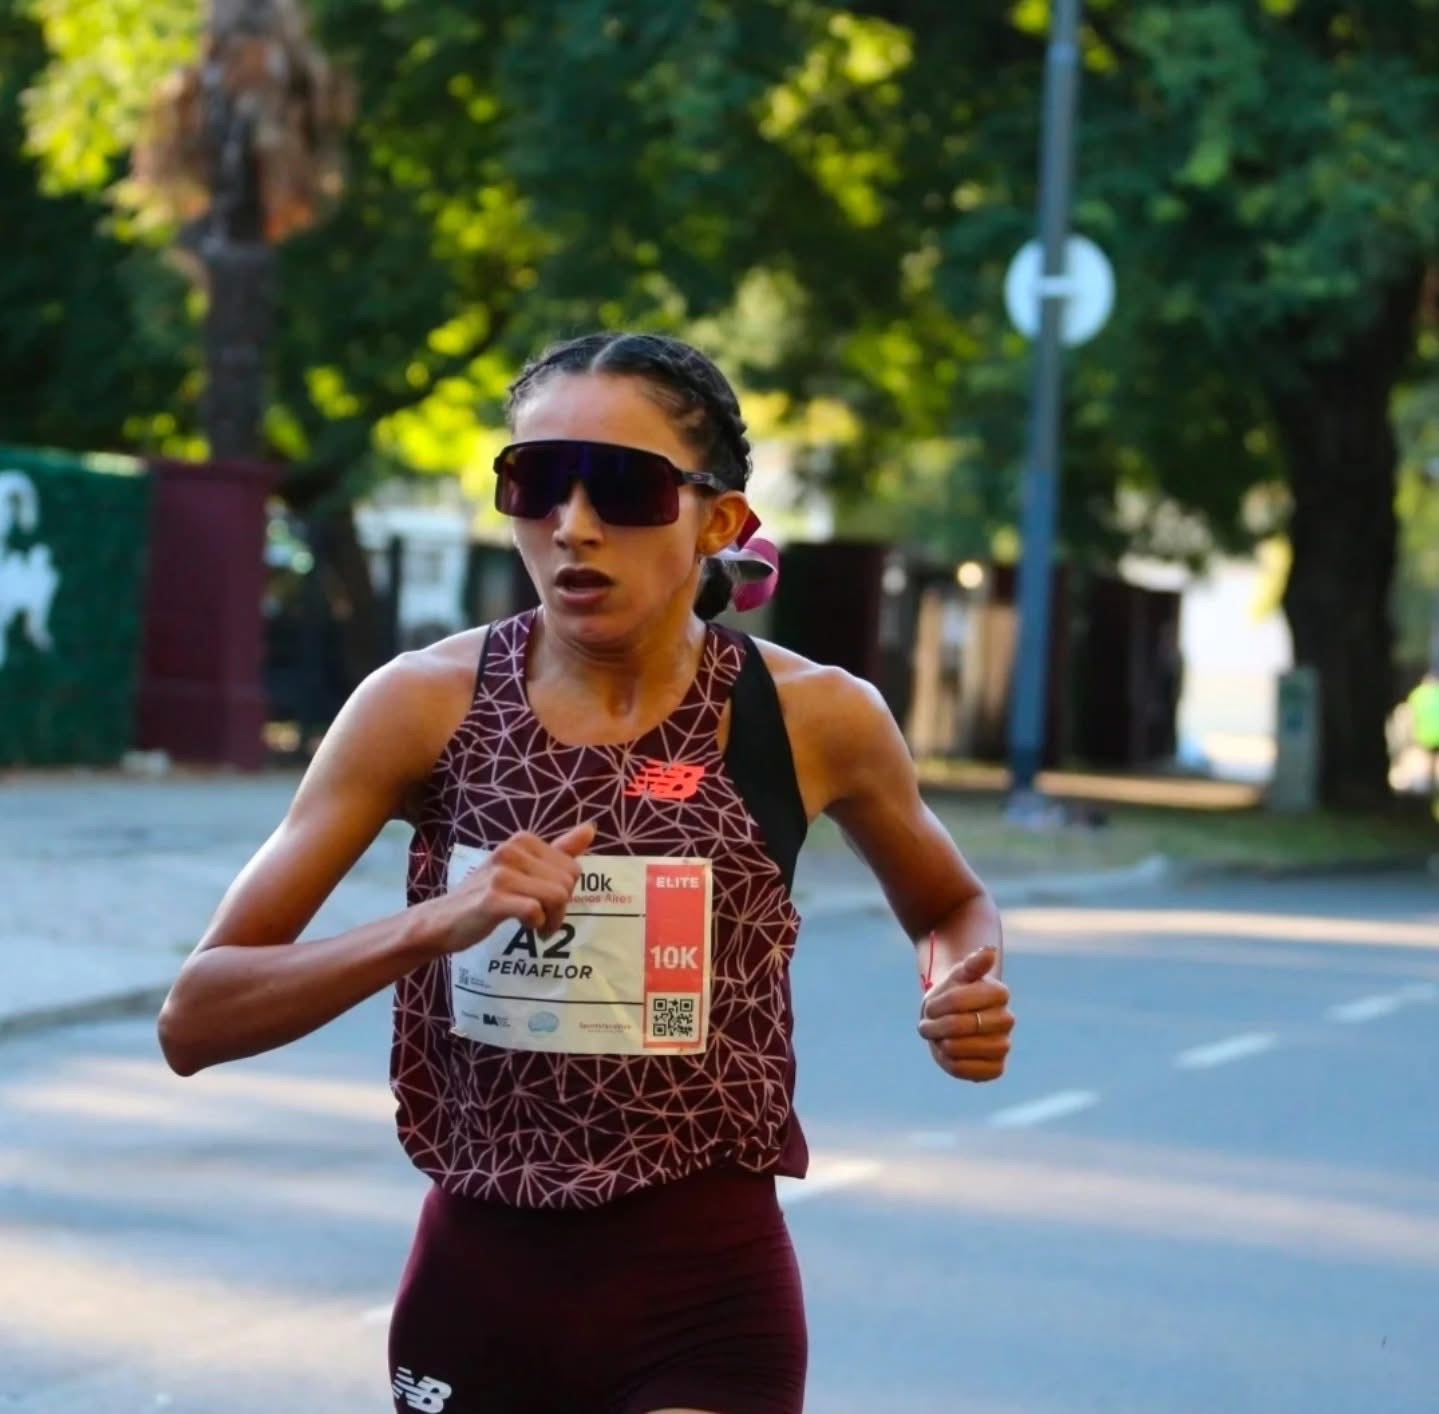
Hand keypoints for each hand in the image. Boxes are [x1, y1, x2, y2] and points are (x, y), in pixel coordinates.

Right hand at [422, 824, 595, 955]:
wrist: (442, 920)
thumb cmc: (486, 895)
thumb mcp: (522, 868)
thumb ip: (558, 849)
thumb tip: (591, 829)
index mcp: (522, 840)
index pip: (572, 866)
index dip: (565, 891)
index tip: (548, 903)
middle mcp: (512, 851)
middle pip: (567, 882)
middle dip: (561, 907)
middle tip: (543, 919)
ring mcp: (501, 874)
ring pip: (557, 896)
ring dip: (552, 920)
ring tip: (537, 927)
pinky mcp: (493, 899)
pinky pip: (535, 911)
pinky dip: (537, 925)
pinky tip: (526, 928)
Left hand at [917, 946, 1012, 1082]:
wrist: (957, 1017)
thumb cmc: (956, 991)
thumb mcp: (959, 974)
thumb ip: (972, 964)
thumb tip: (989, 950)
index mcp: (999, 993)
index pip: (958, 1001)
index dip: (937, 1005)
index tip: (930, 1006)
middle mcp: (1007, 1020)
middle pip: (960, 1026)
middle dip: (936, 1026)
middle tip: (926, 1025)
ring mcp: (1003, 1045)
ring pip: (963, 1049)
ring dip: (940, 1044)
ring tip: (936, 1038)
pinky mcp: (996, 1068)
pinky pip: (969, 1071)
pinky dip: (950, 1063)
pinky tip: (947, 1054)